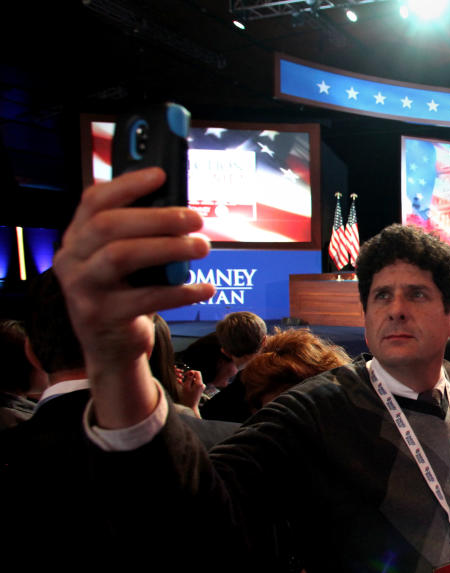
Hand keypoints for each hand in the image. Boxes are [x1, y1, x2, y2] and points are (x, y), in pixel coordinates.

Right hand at [54, 168, 213, 427]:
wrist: (111, 349)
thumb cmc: (126, 294)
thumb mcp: (126, 263)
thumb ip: (141, 236)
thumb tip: (180, 207)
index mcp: (77, 239)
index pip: (94, 201)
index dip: (127, 185)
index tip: (161, 175)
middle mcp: (72, 260)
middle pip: (109, 226)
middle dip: (157, 217)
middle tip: (196, 218)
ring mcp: (83, 289)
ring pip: (122, 256)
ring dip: (169, 247)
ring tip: (203, 246)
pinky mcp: (102, 316)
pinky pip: (146, 298)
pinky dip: (181, 291)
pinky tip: (205, 288)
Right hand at [178, 369, 204, 416]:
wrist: (190, 407)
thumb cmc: (187, 397)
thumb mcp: (186, 387)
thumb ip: (189, 378)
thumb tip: (191, 372)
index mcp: (199, 383)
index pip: (197, 372)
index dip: (191, 372)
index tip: (185, 375)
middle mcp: (201, 385)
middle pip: (195, 377)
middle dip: (188, 377)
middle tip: (181, 379)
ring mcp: (200, 388)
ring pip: (194, 381)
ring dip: (187, 381)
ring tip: (180, 382)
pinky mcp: (198, 390)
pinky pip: (194, 385)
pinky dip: (189, 384)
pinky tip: (182, 384)